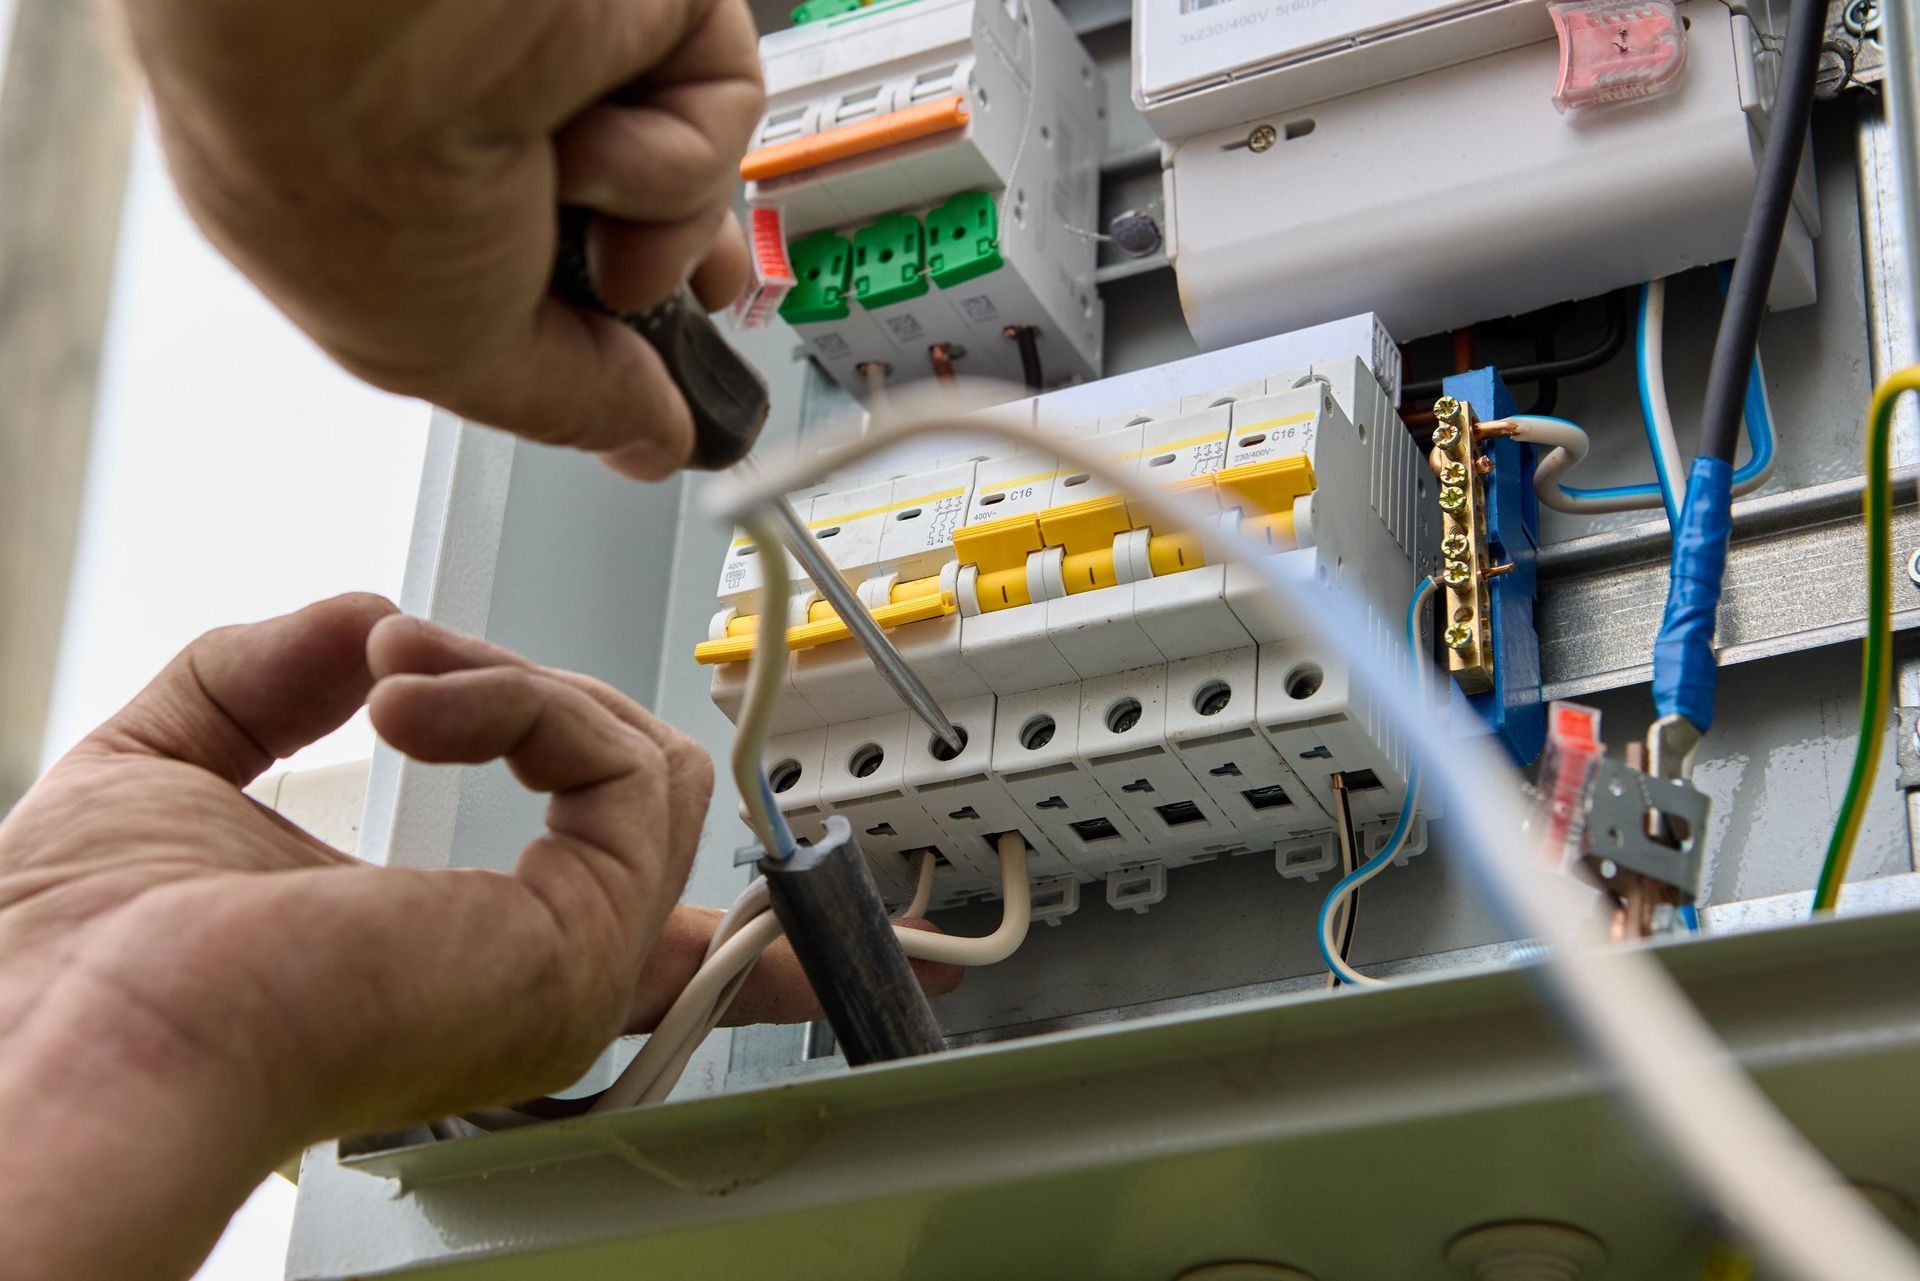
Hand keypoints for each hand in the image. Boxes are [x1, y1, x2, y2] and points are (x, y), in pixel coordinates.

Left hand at [0, 595, 954, 1280]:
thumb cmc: (81, 962)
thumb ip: (269, 680)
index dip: (707, 900)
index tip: (784, 917)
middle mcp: (533, 975)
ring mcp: (568, 963)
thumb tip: (361, 623)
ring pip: (641, 760)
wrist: (74, 1032)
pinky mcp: (581, 933)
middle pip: (630, 790)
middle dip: (523, 688)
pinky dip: (522, 696)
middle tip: (403, 664)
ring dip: (514, 679)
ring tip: (401, 671)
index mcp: (460, 963)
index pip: (637, 929)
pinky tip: (417, 700)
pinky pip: (622, 761)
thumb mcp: (172, 767)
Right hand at [117, 0, 765, 479]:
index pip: (534, 266)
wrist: (368, 27)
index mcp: (405, 187)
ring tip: (593, 208)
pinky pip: (722, 103)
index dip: (605, 326)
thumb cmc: (344, 166)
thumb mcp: (446, 355)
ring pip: (689, 172)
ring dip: (660, 222)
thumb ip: (563, 403)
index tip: (644, 382)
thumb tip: (646, 442)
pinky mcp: (646, 4)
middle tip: (675, 304)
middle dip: (672, 274)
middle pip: (637, 210)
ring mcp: (568, 53)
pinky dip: (682, 149)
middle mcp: (487, 110)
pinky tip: (607, 138)